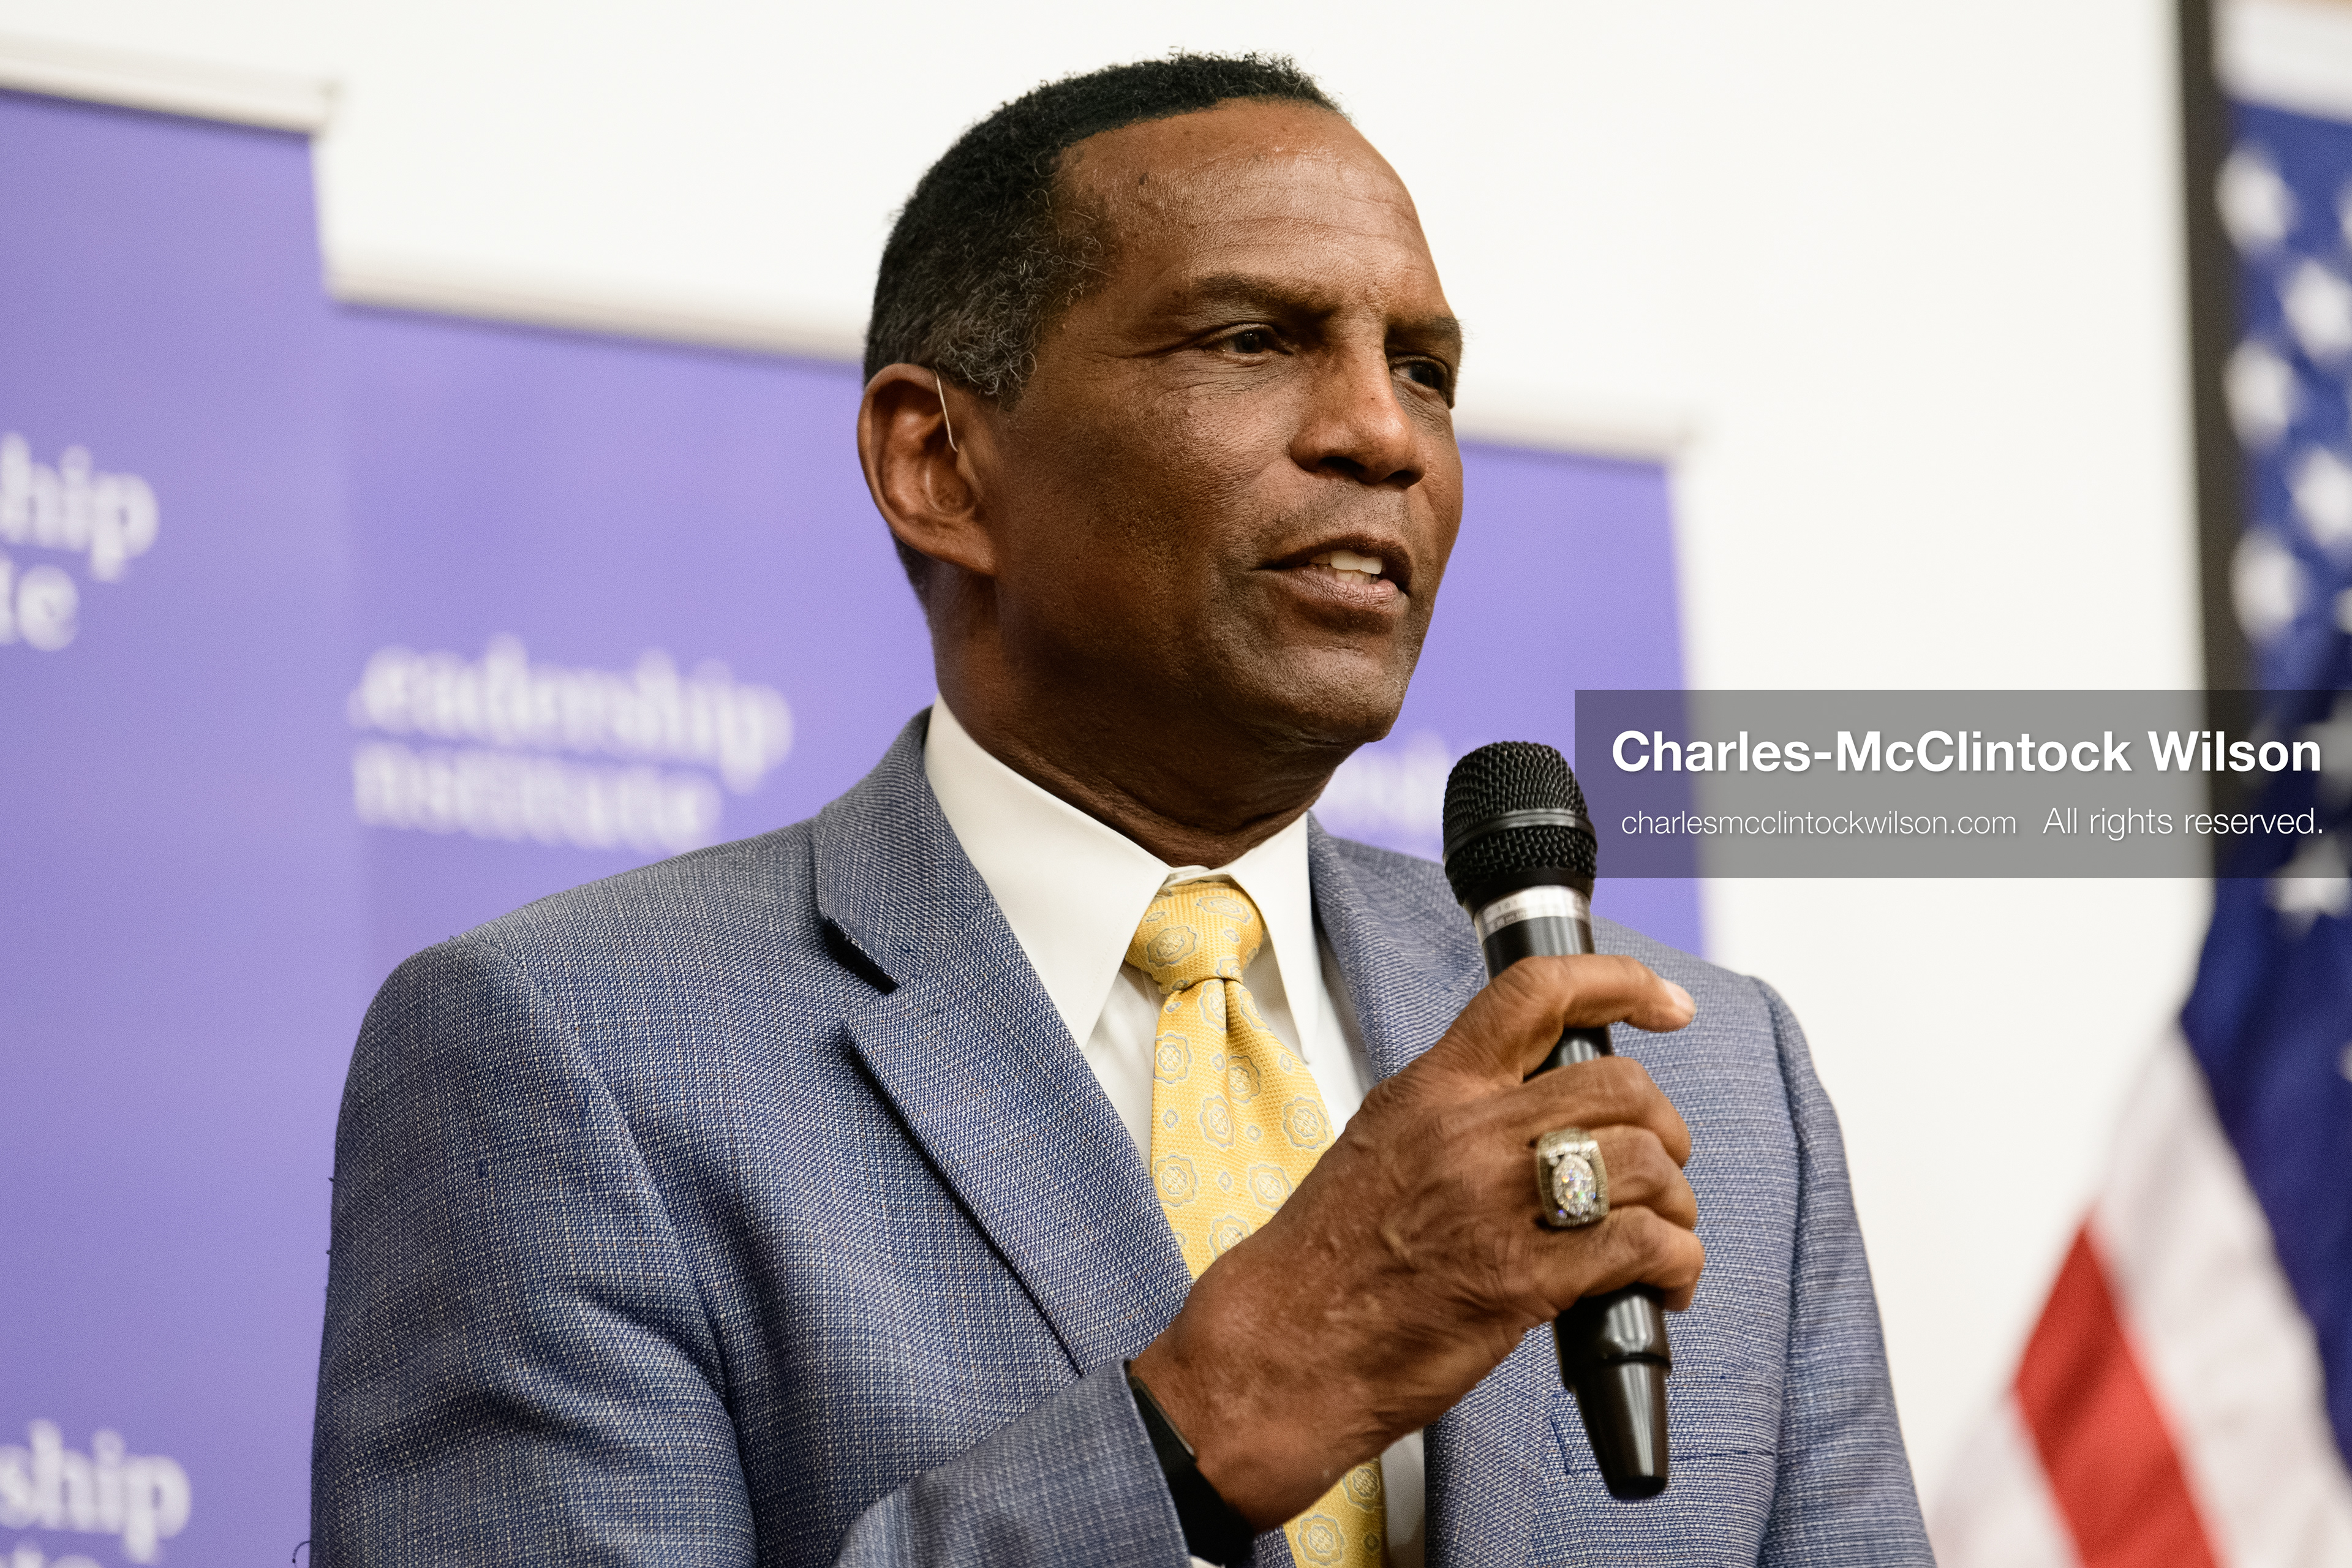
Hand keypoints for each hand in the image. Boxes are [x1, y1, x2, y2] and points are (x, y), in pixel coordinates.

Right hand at [1127, 954, 1699, 1527]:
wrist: (1282, 1347)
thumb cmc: (1325, 1261)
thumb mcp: (1382, 1144)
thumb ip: (1458, 1115)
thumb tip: (1539, 1111)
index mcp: (1432, 1089)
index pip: (1535, 994)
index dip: (1620, 984)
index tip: (1665, 1006)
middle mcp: (1468, 1131)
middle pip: (1619, 1085)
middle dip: (1664, 1127)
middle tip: (1662, 1164)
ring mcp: (1496, 1203)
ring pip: (1645, 1162)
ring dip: (1676, 1204)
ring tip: (1663, 1237)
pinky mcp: (1523, 1280)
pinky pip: (1641, 1246)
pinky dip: (1675, 1264)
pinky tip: (1662, 1285)